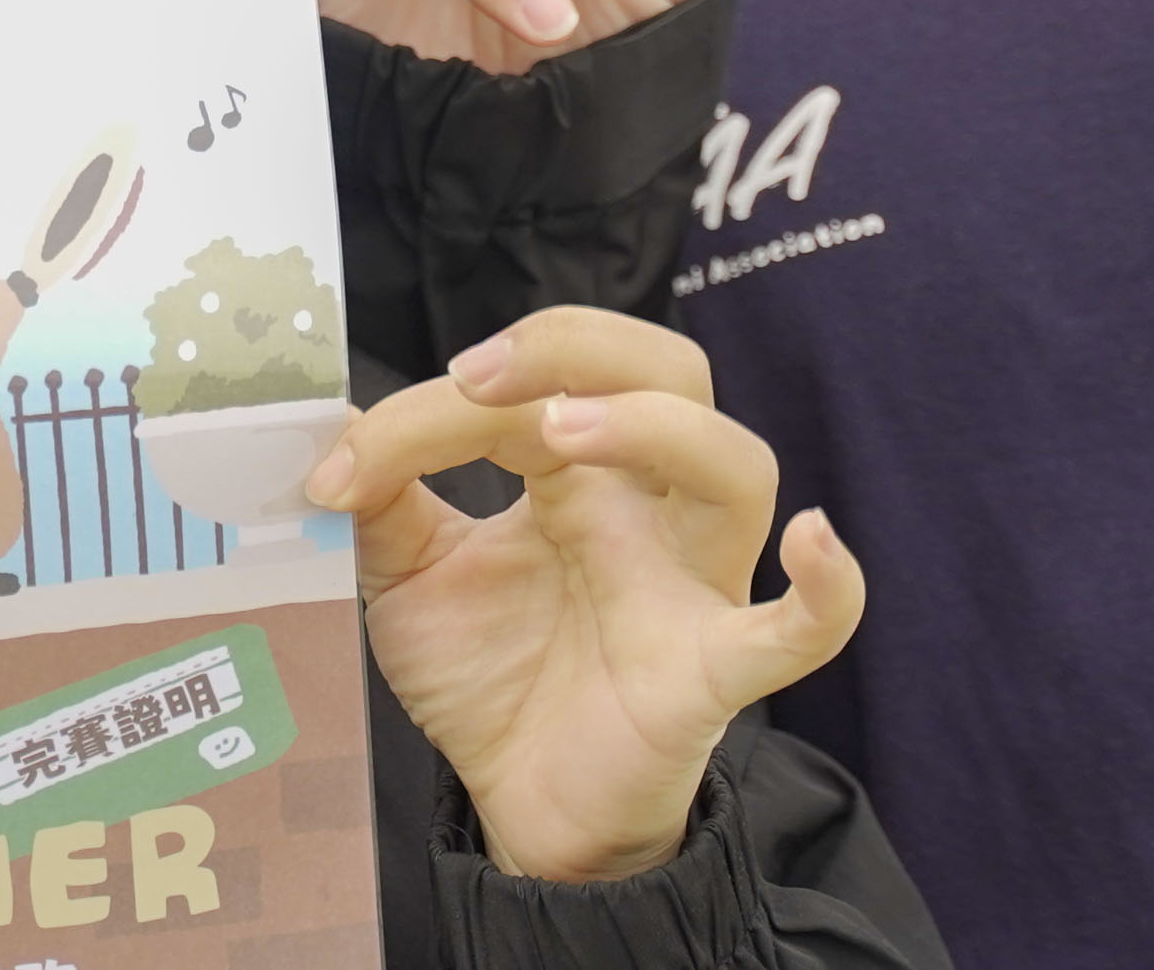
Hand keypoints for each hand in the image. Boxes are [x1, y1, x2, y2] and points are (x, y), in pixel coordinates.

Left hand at [307, 307, 862, 882]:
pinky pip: (801, 630)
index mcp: (575, 476)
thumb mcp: (407, 579)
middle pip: (672, 373)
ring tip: (566, 432)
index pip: (531, 389)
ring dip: (660, 430)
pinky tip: (814, 542)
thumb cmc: (489, 679)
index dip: (436, 406)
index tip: (342, 466)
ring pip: (738, 468)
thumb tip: (326, 422)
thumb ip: (379, 499)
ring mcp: (690, 584)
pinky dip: (827, 588)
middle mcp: (647, 510)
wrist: (523, 808)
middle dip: (581, 346)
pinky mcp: (713, 672)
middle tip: (482, 379)